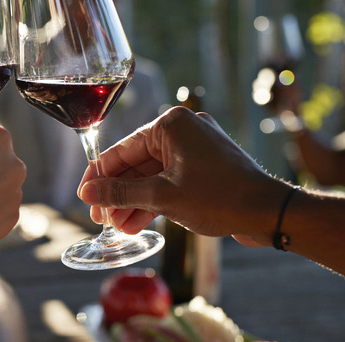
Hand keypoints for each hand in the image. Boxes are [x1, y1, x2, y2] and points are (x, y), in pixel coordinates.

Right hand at [78, 106, 287, 245]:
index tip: (84, 197)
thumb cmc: (220, 196)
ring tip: (119, 228)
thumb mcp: (162, 196)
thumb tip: (87, 194)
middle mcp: (181, 131)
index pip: (121, 150)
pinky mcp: (203, 168)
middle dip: (118, 194)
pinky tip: (137, 223)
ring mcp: (194, 149)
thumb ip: (120, 193)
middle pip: (135, 164)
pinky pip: (168, 181)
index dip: (99, 177)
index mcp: (170, 125)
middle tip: (101, 219)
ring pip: (151, 176)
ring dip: (134, 202)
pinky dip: (154, 201)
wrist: (270, 213)